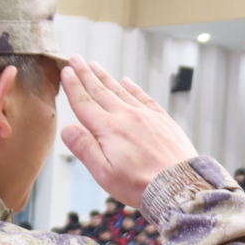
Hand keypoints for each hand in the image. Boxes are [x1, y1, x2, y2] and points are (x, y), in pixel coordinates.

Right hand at [60, 55, 197, 207]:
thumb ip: (84, 148)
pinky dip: (134, 88)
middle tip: (75, 58)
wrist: (179, 186)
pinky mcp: (163, 120)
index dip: (73, 86)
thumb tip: (67, 128)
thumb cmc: (140, 184)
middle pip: (100, 91)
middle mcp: (126, 117)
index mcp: (108, 129)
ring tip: (95, 65)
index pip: (84, 103)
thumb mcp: (104, 173)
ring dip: (106, 77)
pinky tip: (127, 81)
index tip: (65, 71)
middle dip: (85, 74)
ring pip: (121, 91)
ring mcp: (146, 116)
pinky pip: (145, 98)